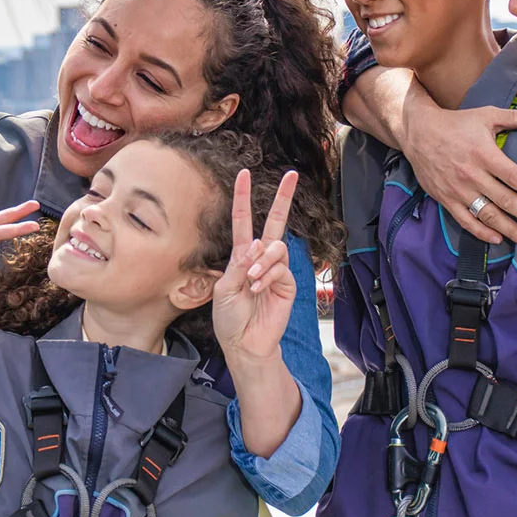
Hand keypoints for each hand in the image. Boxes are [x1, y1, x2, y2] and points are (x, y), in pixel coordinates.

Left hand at [212, 169, 297, 364]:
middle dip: (283, 198)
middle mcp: (260, 258)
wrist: (244, 343)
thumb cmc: (230, 318)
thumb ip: (239, 265)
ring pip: (276, 248)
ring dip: (262, 262)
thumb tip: (257, 244)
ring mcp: (276, 270)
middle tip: (292, 175)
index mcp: (241, 256)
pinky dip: (268, 276)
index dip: (242, 197)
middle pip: (274, 222)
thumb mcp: (224, 289)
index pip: (243, 220)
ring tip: (252, 282)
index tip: (244, 174)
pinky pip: (281, 268)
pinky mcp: (287, 284)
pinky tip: (259, 290)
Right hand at [399, 97, 516, 248]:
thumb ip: (516, 117)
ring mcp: (457, 189)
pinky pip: (466, 220)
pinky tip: (498, 239)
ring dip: (509, 229)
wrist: (418, 132)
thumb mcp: (486, 115)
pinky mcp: (446, 199)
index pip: (514, 177)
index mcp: (484, 154)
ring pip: (488, 214)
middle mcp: (471, 175)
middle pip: (504, 200)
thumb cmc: (456, 123)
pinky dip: (482, 232)